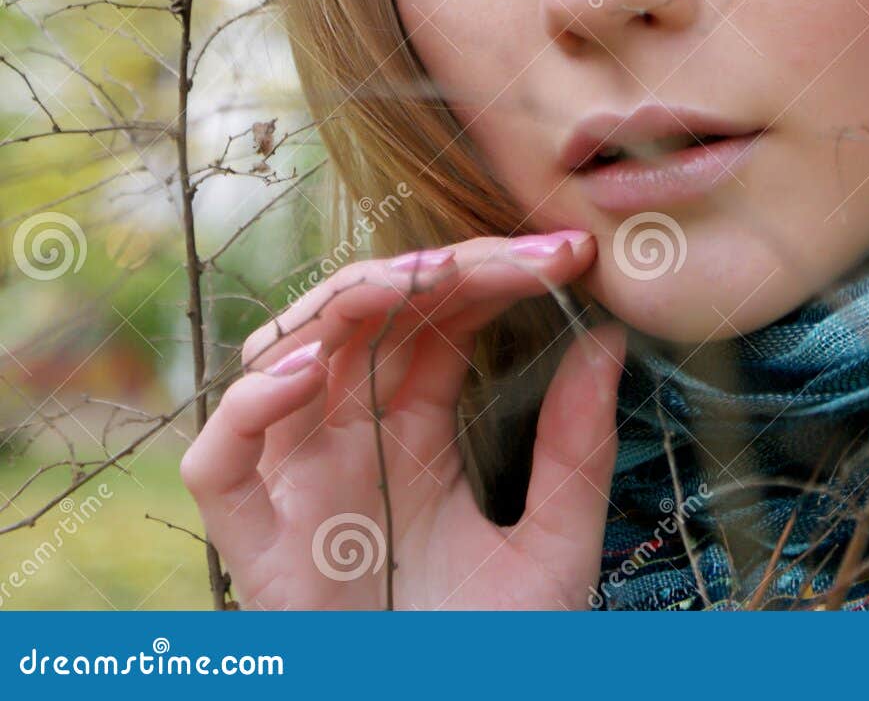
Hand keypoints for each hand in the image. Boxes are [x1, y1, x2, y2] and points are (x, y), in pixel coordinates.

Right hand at [180, 231, 623, 609]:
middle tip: (524, 254)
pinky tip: (314, 367)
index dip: (490, 277)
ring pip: (286, 360)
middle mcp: (349, 448)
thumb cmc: (499, 653)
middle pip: (369, 322)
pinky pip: (219, 462)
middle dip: (441, 270)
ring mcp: (297, 492)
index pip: (437, 325)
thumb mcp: (556, 546)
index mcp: (415, 439)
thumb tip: (610, 338)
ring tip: (435, 275)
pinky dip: (249, 406)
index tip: (568, 255)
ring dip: (351, 303)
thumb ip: (576, 448)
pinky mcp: (256, 550)